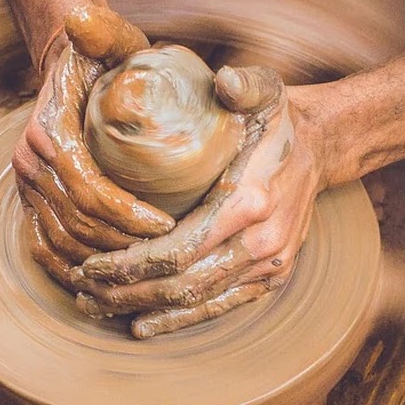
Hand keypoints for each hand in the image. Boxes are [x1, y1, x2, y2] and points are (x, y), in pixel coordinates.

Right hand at [12, 7, 174, 291]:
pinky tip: (103, 284)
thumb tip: (82, 19)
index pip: (89, 190)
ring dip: (103, 263)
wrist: (65, 67)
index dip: (127, 216)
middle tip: (167, 255)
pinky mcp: (29, 202)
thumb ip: (103, 32)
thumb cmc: (99, 58)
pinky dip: (71, 270)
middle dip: (123, 247)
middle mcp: (28, 164)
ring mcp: (26, 187)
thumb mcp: (109, 40)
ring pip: (62, 243)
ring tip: (145, 270)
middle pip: (77, 224)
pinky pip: (43, 248)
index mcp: (48, 133)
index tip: (168, 225)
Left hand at [72, 69, 329, 338]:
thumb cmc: (279, 120)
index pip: (180, 249)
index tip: (91, 263)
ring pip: (197, 301)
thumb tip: (223, 80)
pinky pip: (221, 306)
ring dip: (145, 309)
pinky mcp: (271, 278)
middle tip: (82, 291)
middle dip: (127, 292)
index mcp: (251, 202)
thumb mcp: (265, 90)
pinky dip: (180, 320)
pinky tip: (144, 324)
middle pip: (182, 284)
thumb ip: (243, 84)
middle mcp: (262, 243)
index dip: (131, 264)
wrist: (321, 149)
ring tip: (99, 306)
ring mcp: (269, 266)